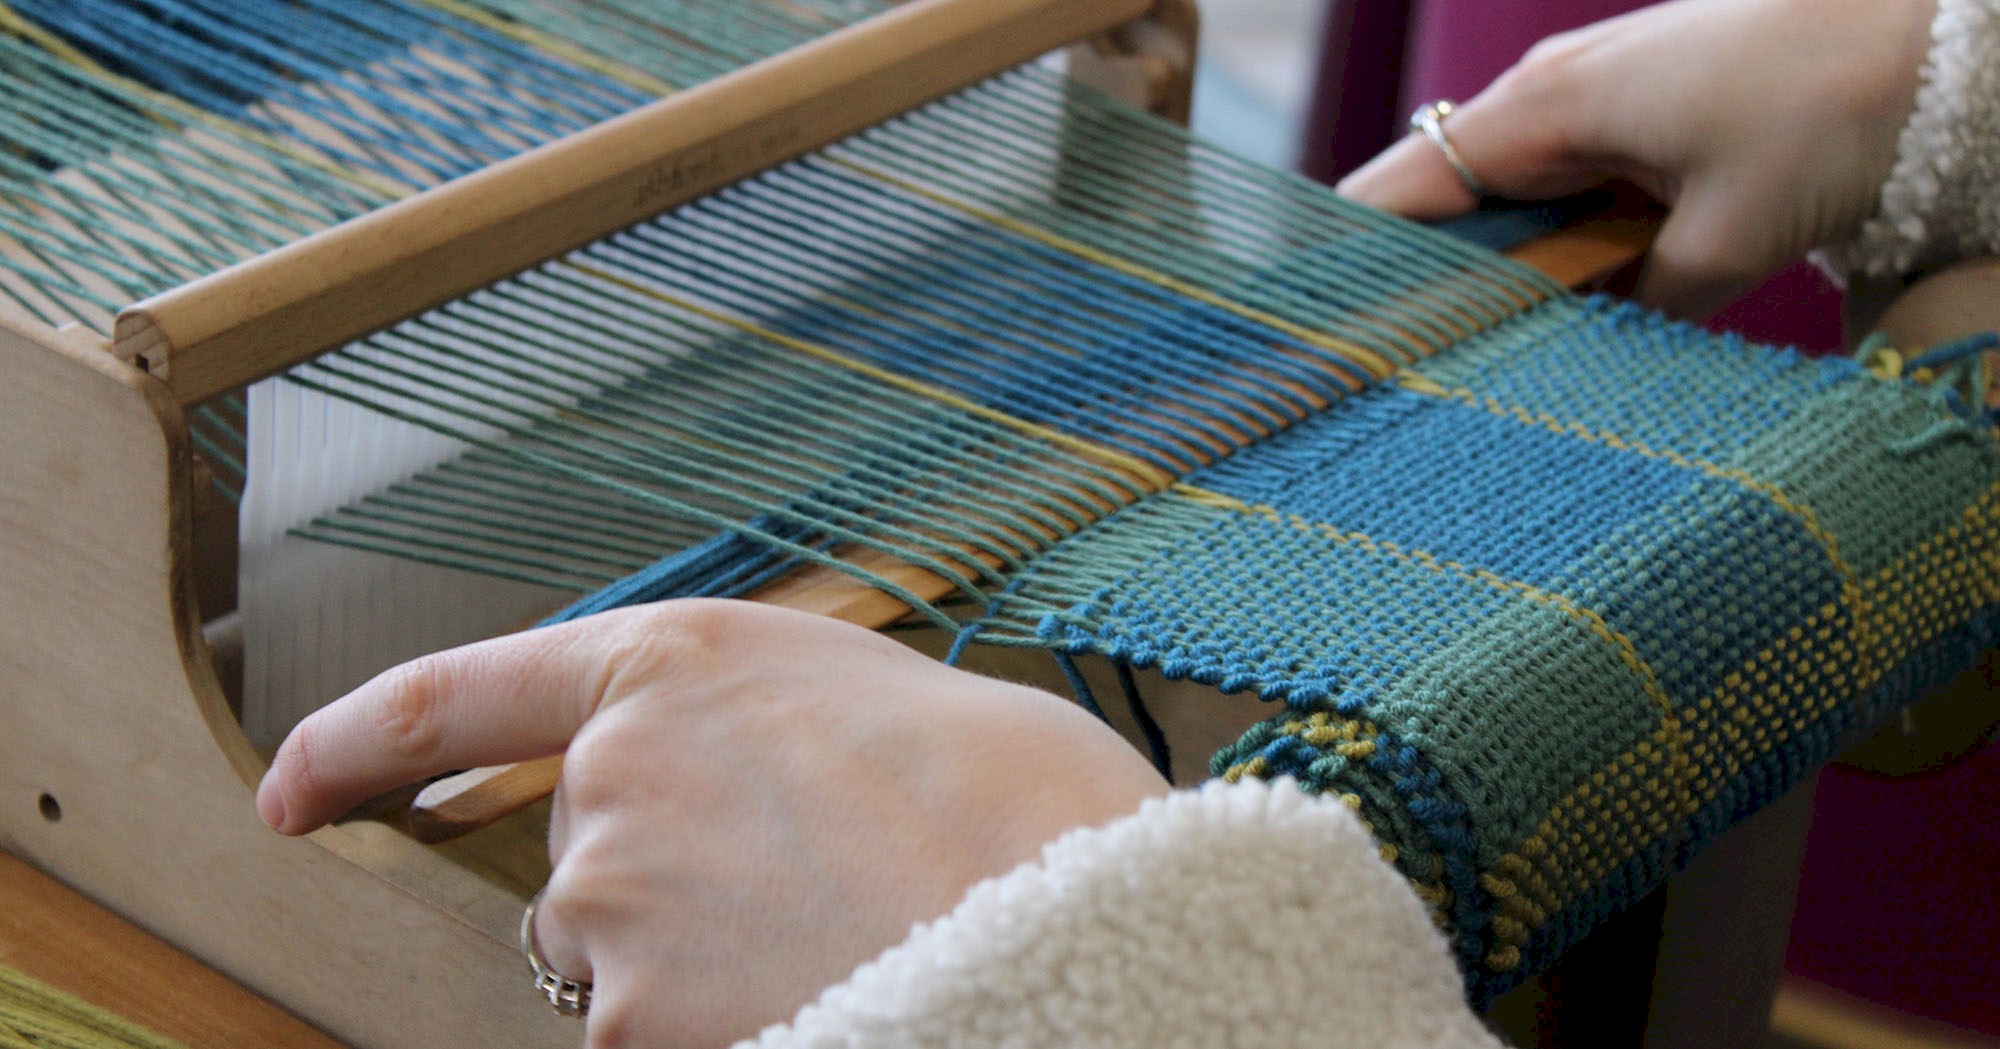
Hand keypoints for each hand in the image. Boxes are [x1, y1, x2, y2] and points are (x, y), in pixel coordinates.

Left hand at [256, 600, 1168, 1047]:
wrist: (1053, 894)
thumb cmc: (1002, 791)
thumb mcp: (867, 702)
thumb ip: (752, 737)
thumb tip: (739, 806)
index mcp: (670, 668)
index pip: (451, 696)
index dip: (352, 742)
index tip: (292, 787)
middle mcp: (611, 777)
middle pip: (579, 862)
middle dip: (659, 888)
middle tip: (804, 891)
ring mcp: (610, 903)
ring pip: (617, 962)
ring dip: (695, 966)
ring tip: (832, 936)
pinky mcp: (631, 1019)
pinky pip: (651, 1033)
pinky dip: (716, 1023)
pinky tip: (814, 985)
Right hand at [1338, 0, 1936, 317]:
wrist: (1939, 38)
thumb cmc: (1830, 114)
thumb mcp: (1725, 243)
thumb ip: (1631, 307)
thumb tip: (1580, 354)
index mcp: (1545, 108)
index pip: (1398, 189)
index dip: (1352, 260)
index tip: (1320, 333)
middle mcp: (1551, 95)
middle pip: (1440, 200)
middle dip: (1419, 279)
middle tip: (1406, 369)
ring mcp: (1595, 101)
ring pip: (1504, 202)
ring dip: (1499, 270)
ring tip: (1482, 352)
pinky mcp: (1641, 116)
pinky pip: (1565, 191)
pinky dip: (1558, 248)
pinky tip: (1572, 304)